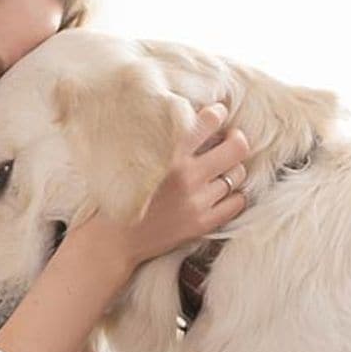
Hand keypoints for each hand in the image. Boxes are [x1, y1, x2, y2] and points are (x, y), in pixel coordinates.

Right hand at [86, 101, 250, 270]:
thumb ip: (161, 136)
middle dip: (236, 139)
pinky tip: (222, 192)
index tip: (217, 114)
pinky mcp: (202, 223)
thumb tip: (191, 114)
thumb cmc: (121, 191)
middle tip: (229, 140)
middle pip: (237, 147)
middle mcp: (187, 175)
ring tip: (221, 169)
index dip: (218, 113)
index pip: (210, 120)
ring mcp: (197, 201)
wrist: (113, 238)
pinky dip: (234, 194)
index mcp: (168, 152)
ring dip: (232, 168)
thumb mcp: (134, 154)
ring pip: (237, 174)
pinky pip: (237, 202)